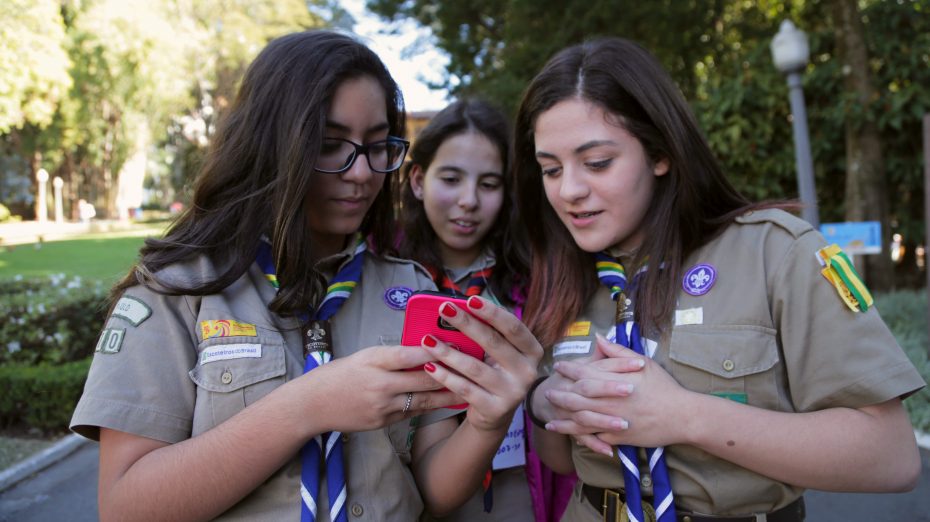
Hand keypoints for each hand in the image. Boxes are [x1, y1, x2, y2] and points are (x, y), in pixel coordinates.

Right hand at [302, 344, 464, 433]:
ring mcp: (383, 406)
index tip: (457, 343)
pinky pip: (413, 413)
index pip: (410, 354)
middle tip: (475, 367)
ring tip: (472, 388)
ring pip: (424, 400)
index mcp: (374, 360)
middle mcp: (381, 384)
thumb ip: (393, 355)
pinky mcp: (384, 422)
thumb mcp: (365, 355)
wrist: (313, 405)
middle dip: (452, 373)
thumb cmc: (340, 374)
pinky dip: (431, 406)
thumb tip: (425, 349)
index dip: (436, 350)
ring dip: (449, 394)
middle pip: (424, 379)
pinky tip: (448, 402)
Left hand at [418, 295, 543, 432]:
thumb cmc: (495, 373)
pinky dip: (445, 376)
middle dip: (466, 323)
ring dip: (448, 352)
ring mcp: (513, 392)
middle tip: (444, 309)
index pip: (513, 327)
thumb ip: (489, 333)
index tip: (470, 299)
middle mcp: (527, 371)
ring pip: (475, 367)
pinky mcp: (495, 409)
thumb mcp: (499, 353)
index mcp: (532, 351)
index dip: (492, 312)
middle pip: (493, 342)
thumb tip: (458, 309)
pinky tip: (430, 366)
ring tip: (428, 340)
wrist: (495, 414)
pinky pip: (464, 389)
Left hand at [545, 336, 690, 449]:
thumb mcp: (643, 363)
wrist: (681, 416)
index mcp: (612, 381)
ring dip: (563, 421)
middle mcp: (607, 401)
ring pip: (580, 421)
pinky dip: (581, 438)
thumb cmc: (664, 387)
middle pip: (575, 398)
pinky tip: (572, 437)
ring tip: (550, 421)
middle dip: (559, 395)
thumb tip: (598, 337)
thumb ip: (617, 352)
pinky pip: (594, 438)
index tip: (557, 366)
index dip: (568, 369)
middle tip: (547, 393)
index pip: (583, 373)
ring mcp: (611, 420)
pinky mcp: (617, 437)